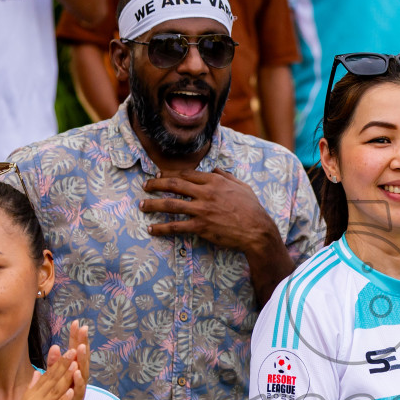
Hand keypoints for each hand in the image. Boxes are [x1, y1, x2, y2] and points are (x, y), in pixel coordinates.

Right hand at [0, 356, 75, 399]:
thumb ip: (32, 388)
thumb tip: (37, 372)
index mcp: (31, 395)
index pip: (46, 375)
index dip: (57, 363)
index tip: (66, 350)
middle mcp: (34, 399)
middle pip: (51, 379)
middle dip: (63, 364)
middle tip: (73, 348)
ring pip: (54, 390)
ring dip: (65, 376)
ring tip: (75, 363)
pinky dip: (63, 399)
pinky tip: (71, 390)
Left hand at [46, 321, 89, 399]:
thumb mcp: (54, 381)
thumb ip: (54, 365)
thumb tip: (54, 347)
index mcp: (71, 374)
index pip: (74, 352)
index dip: (74, 338)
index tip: (75, 322)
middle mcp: (77, 380)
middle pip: (81, 358)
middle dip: (82, 343)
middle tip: (83, 327)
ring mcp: (78, 391)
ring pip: (82, 372)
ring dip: (83, 360)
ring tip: (82, 346)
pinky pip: (79, 390)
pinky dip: (79, 381)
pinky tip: (78, 372)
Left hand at [142, 171, 279, 253]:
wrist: (257, 229)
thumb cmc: (252, 208)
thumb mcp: (242, 187)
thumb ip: (227, 176)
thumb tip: (216, 169)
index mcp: (215, 181)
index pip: (186, 174)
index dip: (170, 174)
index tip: (160, 175)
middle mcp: (206, 193)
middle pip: (174, 185)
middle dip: (156, 184)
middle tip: (145, 186)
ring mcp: (202, 210)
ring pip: (171, 204)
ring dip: (153, 204)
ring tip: (142, 205)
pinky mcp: (201, 227)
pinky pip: (176, 226)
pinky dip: (162, 228)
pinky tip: (152, 229)